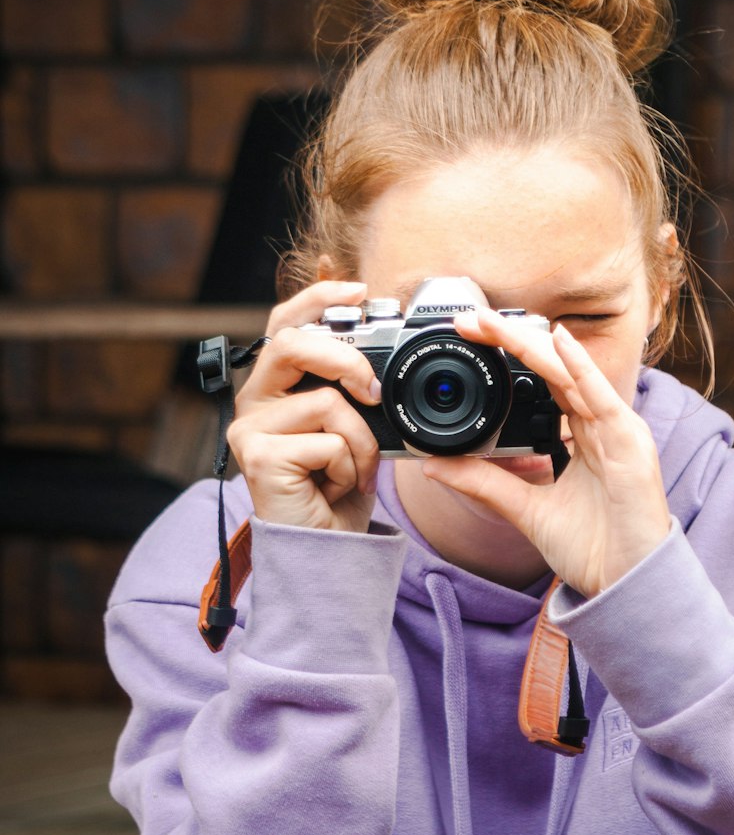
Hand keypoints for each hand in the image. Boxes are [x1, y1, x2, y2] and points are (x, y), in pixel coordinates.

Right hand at [227, 281, 382, 533]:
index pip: (285, 323)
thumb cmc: (340, 486)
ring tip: (352, 471)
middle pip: (291, 344)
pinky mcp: (257, 457)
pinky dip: (349, 468)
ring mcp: (250, 430)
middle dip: (345, 360)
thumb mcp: (356, 427)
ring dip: (361, 442)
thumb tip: (381, 350)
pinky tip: (335, 488)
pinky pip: (327, 443)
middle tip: (374, 392)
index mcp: (277, 386)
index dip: (317, 298)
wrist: (329, 546)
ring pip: (327, 403)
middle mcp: (254, 401)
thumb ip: (356, 388)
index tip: (356, 288)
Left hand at [421, 310, 671, 597]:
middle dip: (510, 340)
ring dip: (532, 345)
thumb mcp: (525, 511)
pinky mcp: (630, 445)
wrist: (627, 586)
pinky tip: (558, 344)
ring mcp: (618, 431)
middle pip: (553, 369)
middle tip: (469, 318)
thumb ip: (485, 484)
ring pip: (571, 374)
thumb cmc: (593, 549)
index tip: (468, 337)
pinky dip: (580, 368)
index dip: (508, 356)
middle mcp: (601, 425)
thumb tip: (435, 465)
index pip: (542, 381)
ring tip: (495, 322)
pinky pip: (602, 398)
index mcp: (581, 434)